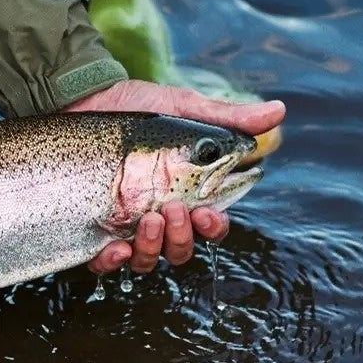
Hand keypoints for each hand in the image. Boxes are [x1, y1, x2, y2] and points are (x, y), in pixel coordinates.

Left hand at [64, 80, 285, 274]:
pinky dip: (113, 262)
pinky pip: (105, 264)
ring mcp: (125, 226)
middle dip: (182, 237)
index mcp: (186, 193)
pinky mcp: (92, 229)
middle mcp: (159, 216)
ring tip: (148, 218)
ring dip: (153, 248)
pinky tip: (114, 248)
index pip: (210, 225)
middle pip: (181, 249)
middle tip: (172, 208)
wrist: (84, 98)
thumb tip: (278, 111)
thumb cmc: (137, 106)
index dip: (214, 228)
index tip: (208, 213)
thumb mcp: (183, 108)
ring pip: (148, 260)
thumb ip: (227, 117)